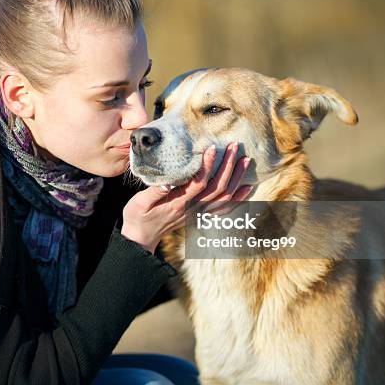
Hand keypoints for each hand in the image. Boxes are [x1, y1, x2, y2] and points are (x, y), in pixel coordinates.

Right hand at [121, 142, 252, 252]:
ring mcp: (198, 214)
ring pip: (225, 198)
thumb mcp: (139, 203)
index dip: (207, 166)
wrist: (141, 238)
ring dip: (237, 179)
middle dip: (228, 166)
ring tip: (245, 160)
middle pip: (217, 188)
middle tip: (233, 147)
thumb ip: (153, 192)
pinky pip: (225, 209)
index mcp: (178, 203)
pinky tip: (247, 188)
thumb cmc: (137, 216)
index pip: (198, 183)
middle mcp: (192, 209)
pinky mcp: (200, 216)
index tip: (211, 149)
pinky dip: (239, 199)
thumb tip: (166, 183)